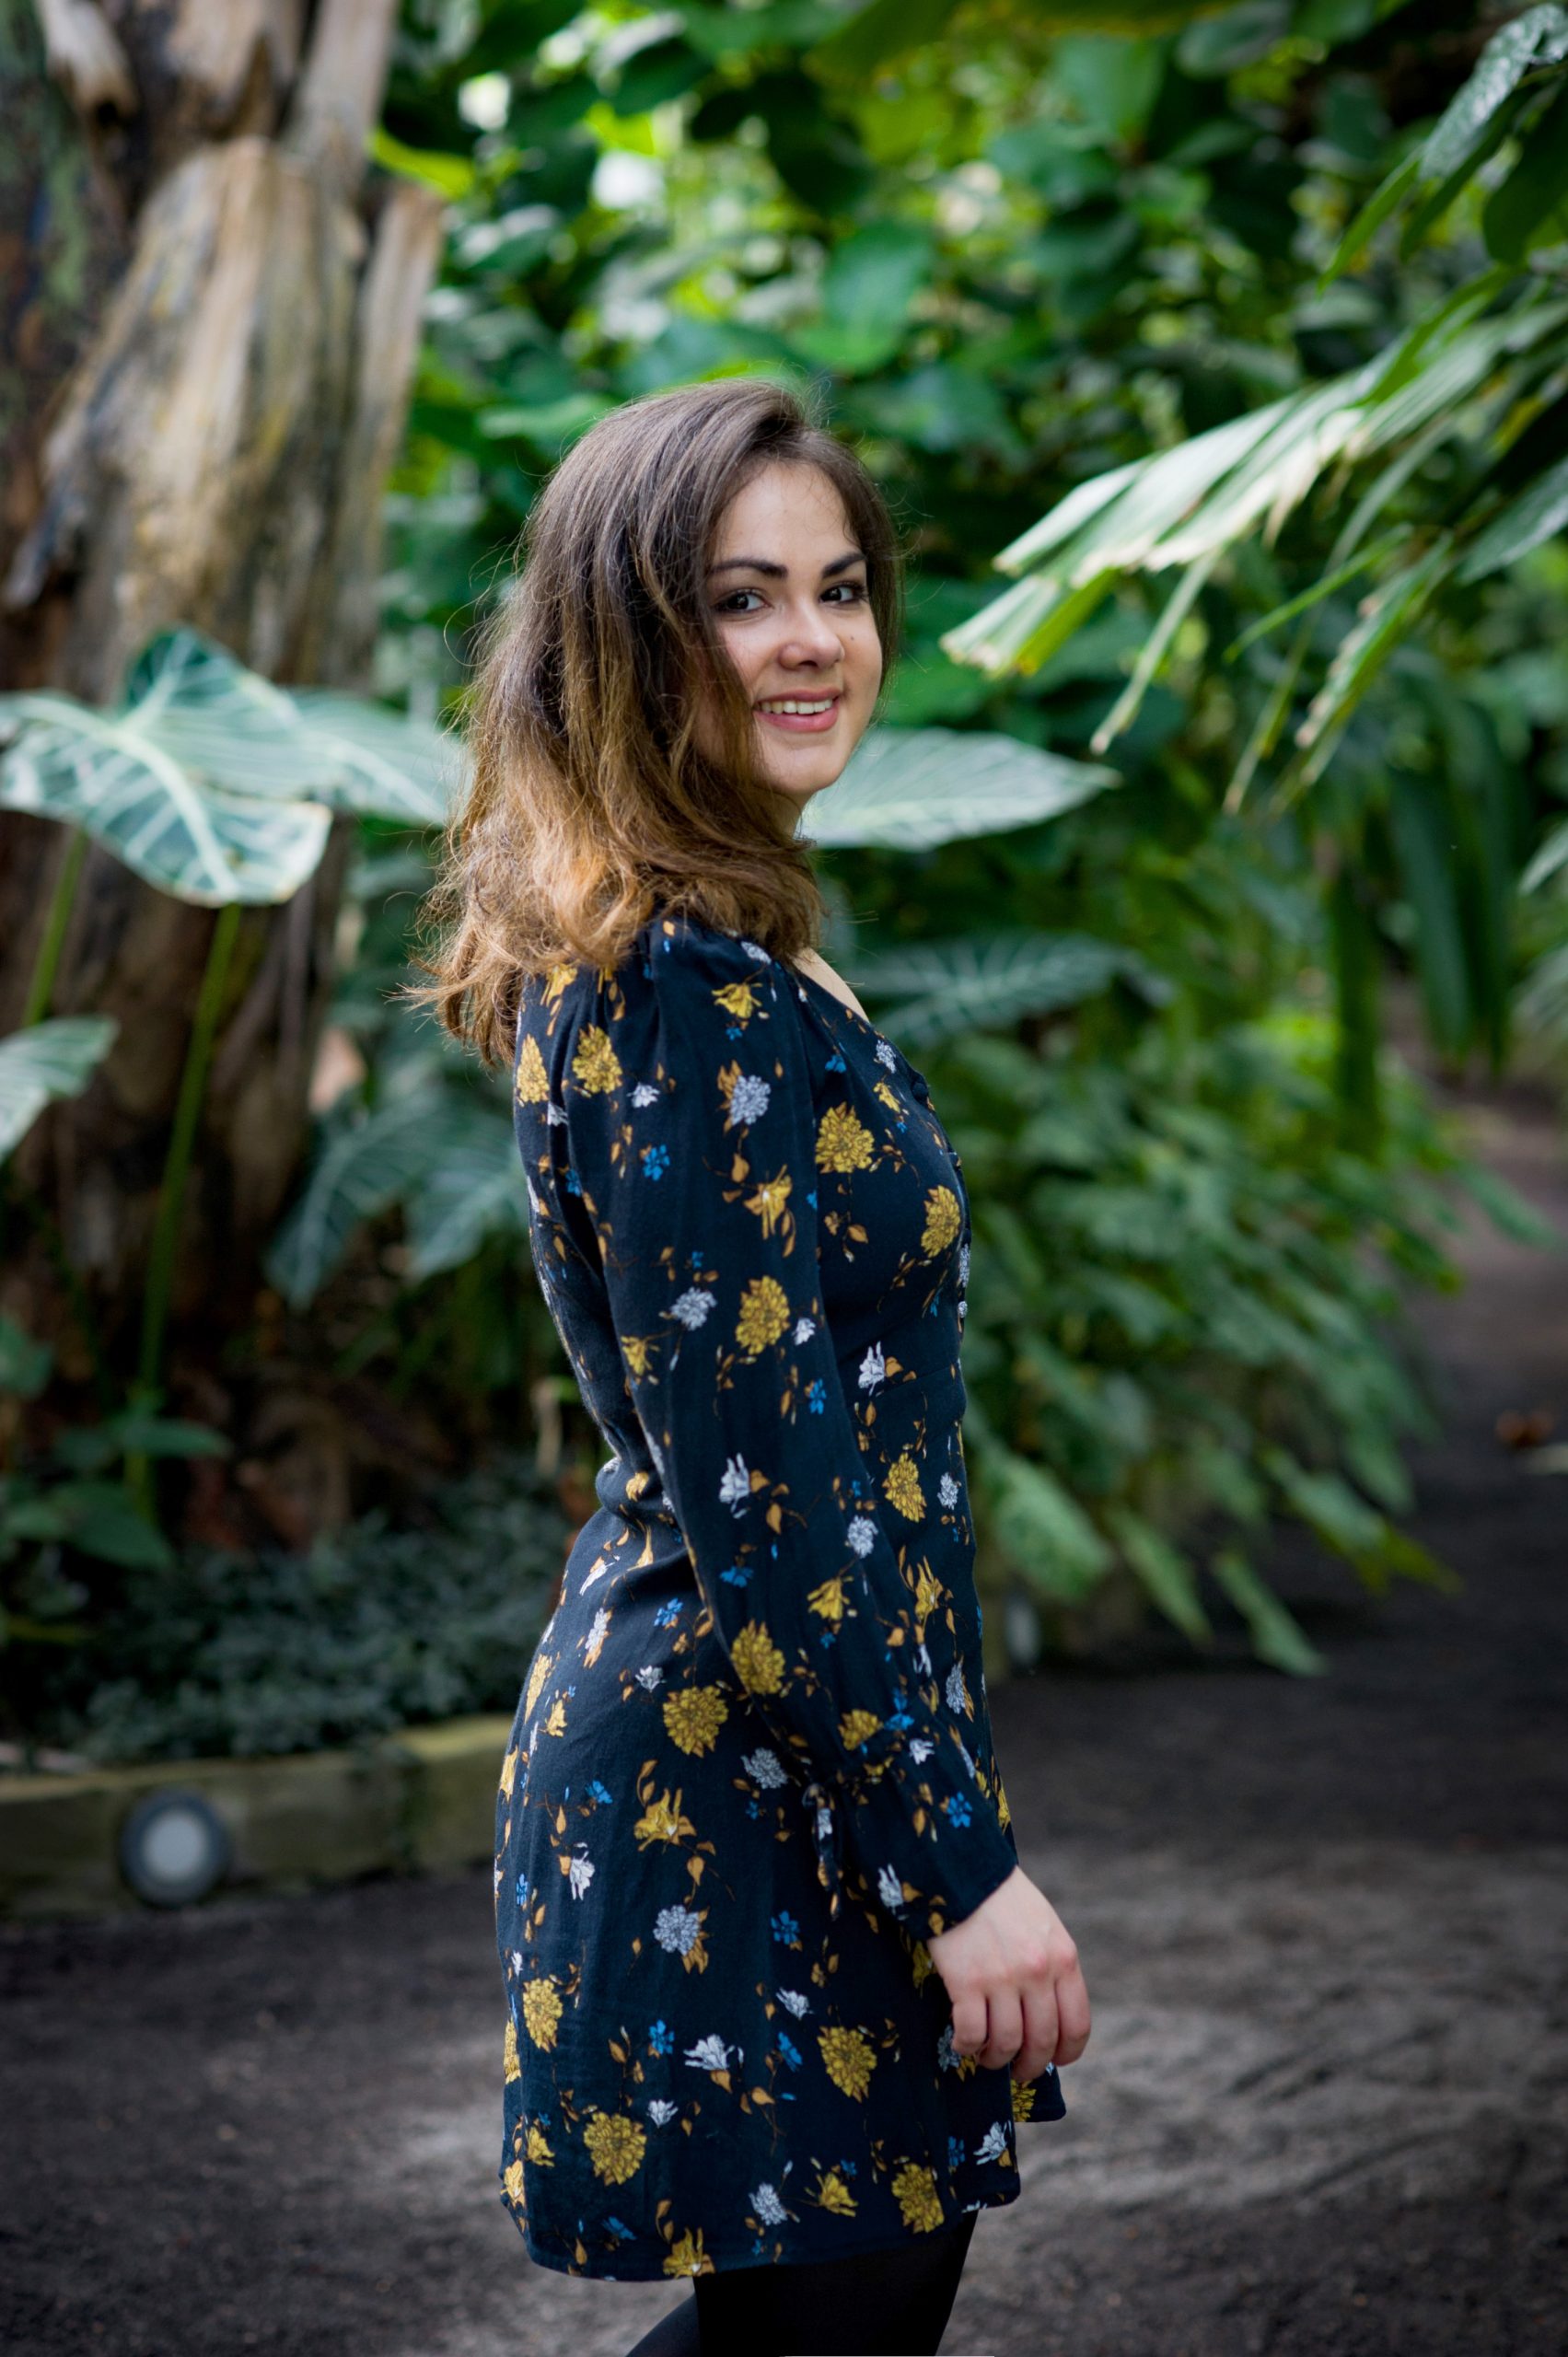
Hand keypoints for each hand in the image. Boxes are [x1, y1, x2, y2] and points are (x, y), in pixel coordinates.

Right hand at [927, 1865, 1089, 2083]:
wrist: (961, 1869)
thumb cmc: (1001, 1898)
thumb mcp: (1044, 1926)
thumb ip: (1052, 1966)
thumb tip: (1050, 2015)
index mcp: (1063, 1958)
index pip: (1077, 2025)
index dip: (1066, 2053)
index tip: (1054, 2062)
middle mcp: (1038, 1972)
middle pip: (1041, 2041)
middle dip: (1030, 2065)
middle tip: (1018, 2070)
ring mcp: (1002, 1978)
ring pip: (1006, 2043)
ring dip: (996, 2059)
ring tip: (987, 2056)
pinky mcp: (966, 1981)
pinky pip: (970, 2033)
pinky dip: (966, 2047)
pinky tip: (962, 2043)